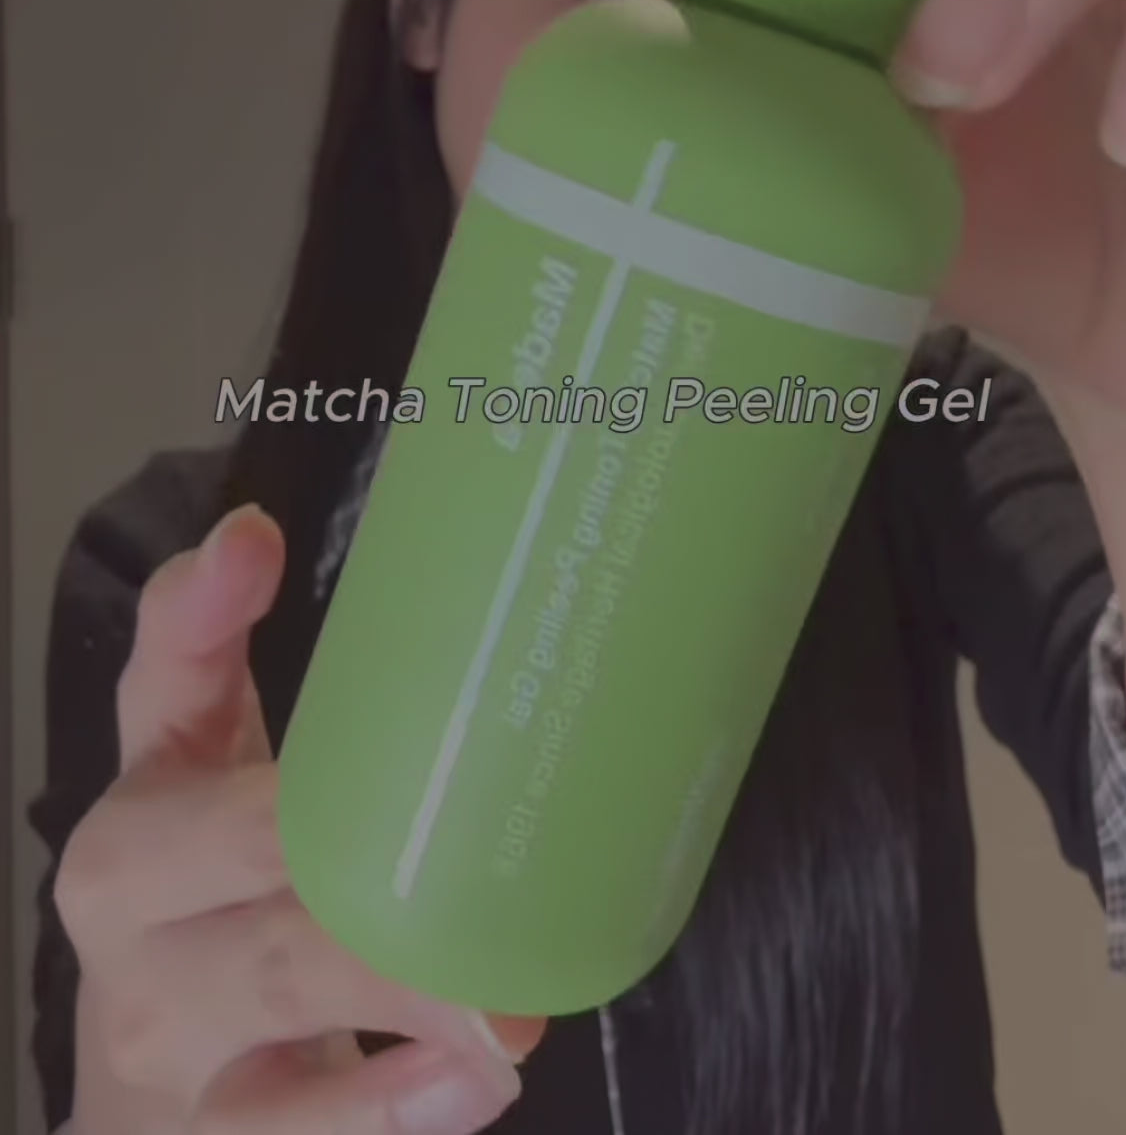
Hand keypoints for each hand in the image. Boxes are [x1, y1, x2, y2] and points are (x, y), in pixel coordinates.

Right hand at [55, 503, 544, 1133]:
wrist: (149, 1074)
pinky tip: (475, 1084)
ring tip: (506, 1010)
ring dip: (400, 1004)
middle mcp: (134, 934)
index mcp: (137, 821)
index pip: (163, 701)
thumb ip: (211, 654)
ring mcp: (170, 1057)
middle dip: (358, 879)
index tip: (257, 547)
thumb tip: (252, 533)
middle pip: (251, 878)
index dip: (200, 619)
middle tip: (476, 869)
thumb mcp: (196, 776)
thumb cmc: (200, 898)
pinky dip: (394, 1115)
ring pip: (279, 1021)